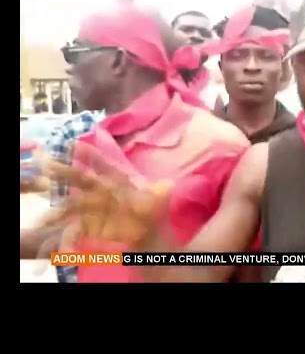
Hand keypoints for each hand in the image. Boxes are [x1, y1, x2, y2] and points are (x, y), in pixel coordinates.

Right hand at [38, 158, 173, 251]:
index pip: (103, 165)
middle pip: (81, 179)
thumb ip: (161, 191)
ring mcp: (92, 208)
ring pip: (71, 205)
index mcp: (116, 179)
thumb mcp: (158, 198)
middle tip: (48, 164)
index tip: (75, 146)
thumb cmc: (150, 209)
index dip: (90, 156)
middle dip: (65, 172)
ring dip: (58, 208)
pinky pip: (73, 231)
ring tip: (45, 216)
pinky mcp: (88, 226)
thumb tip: (170, 185)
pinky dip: (67, 240)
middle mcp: (100, 190)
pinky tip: (64, 247)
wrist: (148, 232)